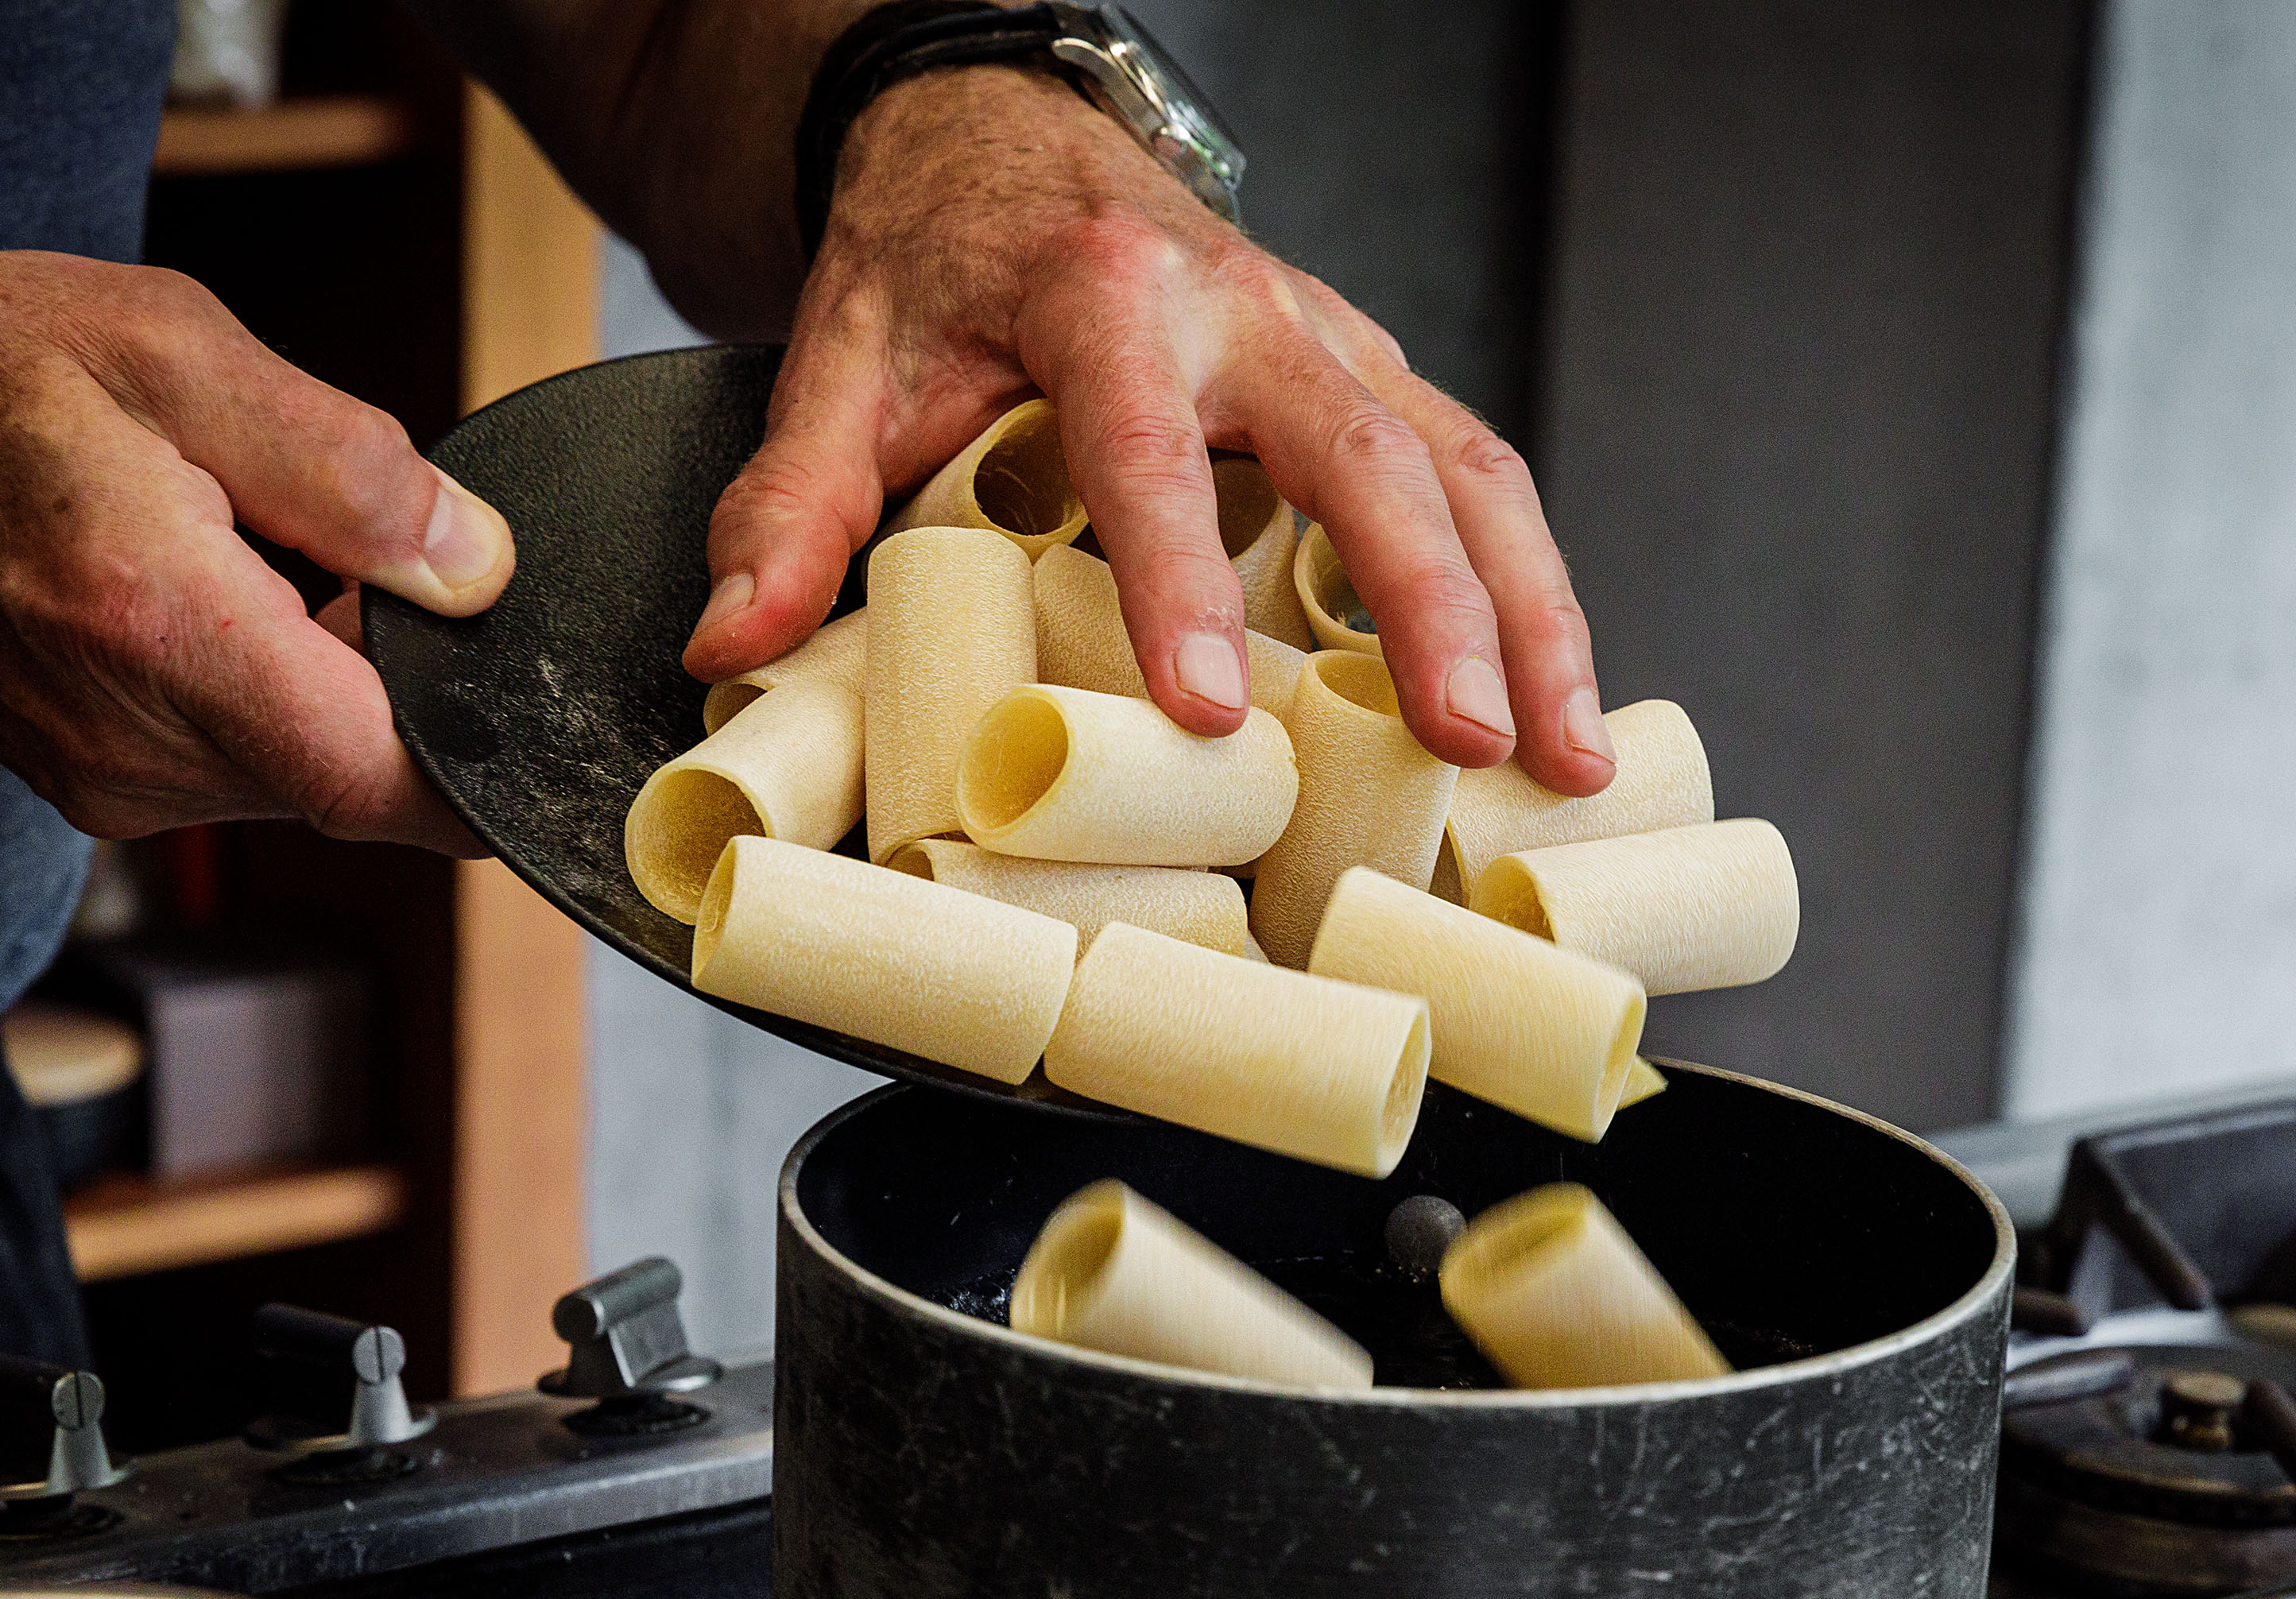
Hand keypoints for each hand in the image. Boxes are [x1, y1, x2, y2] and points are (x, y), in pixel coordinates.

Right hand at [0, 251, 514, 853]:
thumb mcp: (171, 350)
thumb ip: (346, 467)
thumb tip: (474, 564)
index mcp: (162, 630)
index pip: (386, 780)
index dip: (487, 761)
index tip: (532, 707)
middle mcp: (136, 743)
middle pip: (361, 770)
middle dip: (398, 674)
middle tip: (341, 550)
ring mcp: (112, 782)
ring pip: (305, 766)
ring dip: (323, 675)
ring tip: (245, 553)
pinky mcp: (100, 786)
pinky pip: (242, 759)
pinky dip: (263, 685)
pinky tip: (206, 594)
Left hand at [683, 66, 1610, 794]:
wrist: (998, 149)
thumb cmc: (935, 264)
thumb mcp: (838, 367)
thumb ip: (790, 502)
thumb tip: (731, 643)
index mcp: (1110, 303)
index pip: (1154, 452)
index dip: (1182, 582)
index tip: (1207, 708)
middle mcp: (1251, 312)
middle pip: (1376, 459)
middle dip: (1439, 609)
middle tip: (1475, 741)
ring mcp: (1331, 344)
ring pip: (1468, 467)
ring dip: (1533, 611)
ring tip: (1564, 752)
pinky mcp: (1370, 379)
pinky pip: (1474, 476)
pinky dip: (1528, 586)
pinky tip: (1548, 695)